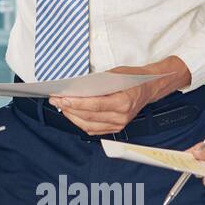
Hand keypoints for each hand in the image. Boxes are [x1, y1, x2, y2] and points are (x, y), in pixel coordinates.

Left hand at [48, 58, 190, 136]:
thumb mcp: (115, 74)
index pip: (94, 105)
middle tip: (55, 100)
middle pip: (88, 116)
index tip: (61, 98)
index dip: (75, 103)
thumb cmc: (132, 79)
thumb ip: (97, 83)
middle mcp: (121, 117)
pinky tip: (72, 114)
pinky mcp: (115, 128)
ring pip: (88, 125)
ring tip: (61, 106)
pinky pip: (93, 129)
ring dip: (72, 116)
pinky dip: (80, 122)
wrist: (148, 87)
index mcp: (123, 102)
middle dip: (69, 108)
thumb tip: (75, 87)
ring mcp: (118, 124)